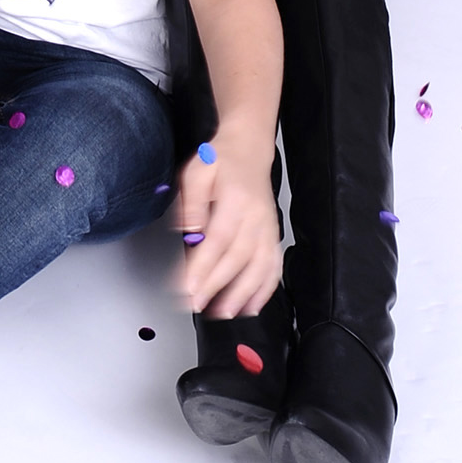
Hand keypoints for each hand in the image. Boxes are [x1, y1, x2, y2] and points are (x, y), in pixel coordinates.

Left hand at [176, 143, 283, 321]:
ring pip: (259, 267)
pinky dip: (265, 290)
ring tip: (224, 314)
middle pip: (238, 258)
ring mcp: (268, 228)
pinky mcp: (273, 236)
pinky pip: (274, 267)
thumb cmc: (220, 160)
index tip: (187, 286)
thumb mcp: (196, 171)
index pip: (219, 239)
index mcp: (236, 199)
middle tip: (196, 304)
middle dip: (217, 286)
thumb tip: (188, 232)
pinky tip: (251, 307)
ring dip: (242, 294)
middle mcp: (256, 217)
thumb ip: (192, 203)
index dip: (204, 266)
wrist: (249, 149)